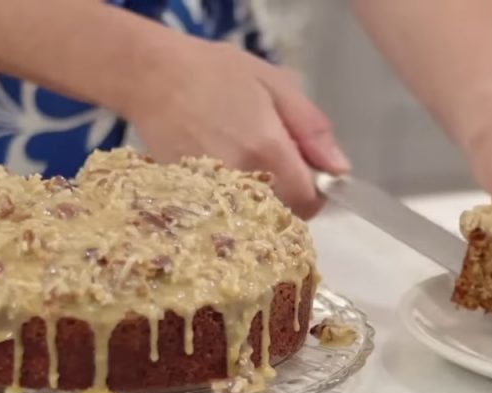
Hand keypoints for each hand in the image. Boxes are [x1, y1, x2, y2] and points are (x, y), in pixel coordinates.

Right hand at [125, 40, 349, 217]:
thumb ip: (313, 129)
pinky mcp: (191, 199)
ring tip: (247, 164)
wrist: (152, 77)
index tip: (308, 176)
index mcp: (268, 151)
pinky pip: (226, 215)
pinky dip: (234, 204)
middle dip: (288, 198)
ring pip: (254, 220)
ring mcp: (213, 194)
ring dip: (261, 202)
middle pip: (282, 216)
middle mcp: (241, 180)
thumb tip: (340, 170)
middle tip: (274, 163)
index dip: (315, 193)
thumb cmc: (216, 73)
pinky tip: (225, 169)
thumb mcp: (276, 85)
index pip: (308, 203)